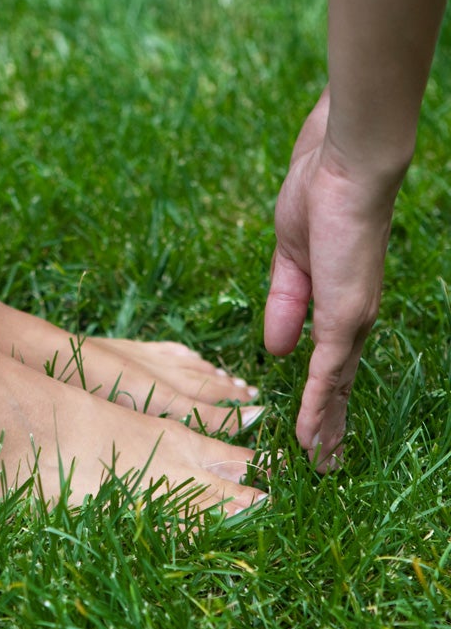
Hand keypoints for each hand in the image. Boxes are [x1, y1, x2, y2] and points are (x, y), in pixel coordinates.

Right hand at [264, 88, 398, 470]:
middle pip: (339, 383)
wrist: (345, 163)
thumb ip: (285, 304)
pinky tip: (307, 437)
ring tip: (320, 465)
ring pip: (337, 387)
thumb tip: (276, 350)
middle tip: (325, 464)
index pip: (329, 361)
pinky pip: (326, 373)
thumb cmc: (317, 196)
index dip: (321, 398)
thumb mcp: (290, 259)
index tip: (312, 429)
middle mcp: (352, 317)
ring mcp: (351, 319)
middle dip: (330, 425)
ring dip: (326, 428)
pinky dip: (316, 408)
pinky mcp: (343, 316)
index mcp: (339, 301)